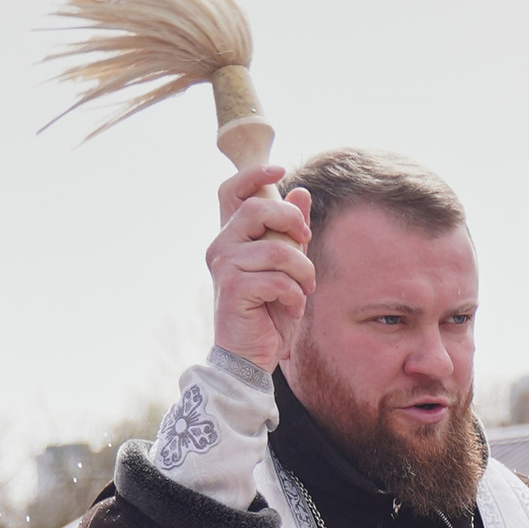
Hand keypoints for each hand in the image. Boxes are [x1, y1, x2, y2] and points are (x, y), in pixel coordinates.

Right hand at [207, 162, 313, 371]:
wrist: (251, 356)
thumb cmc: (269, 312)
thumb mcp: (288, 267)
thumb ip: (292, 232)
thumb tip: (301, 192)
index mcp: (232, 236)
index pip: (231, 191)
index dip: (253, 174)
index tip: (280, 171)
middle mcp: (221, 245)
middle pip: (259, 210)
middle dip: (293, 224)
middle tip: (307, 243)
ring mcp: (224, 266)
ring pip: (277, 249)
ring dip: (302, 272)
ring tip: (304, 291)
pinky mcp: (233, 288)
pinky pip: (277, 279)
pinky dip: (294, 296)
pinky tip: (292, 308)